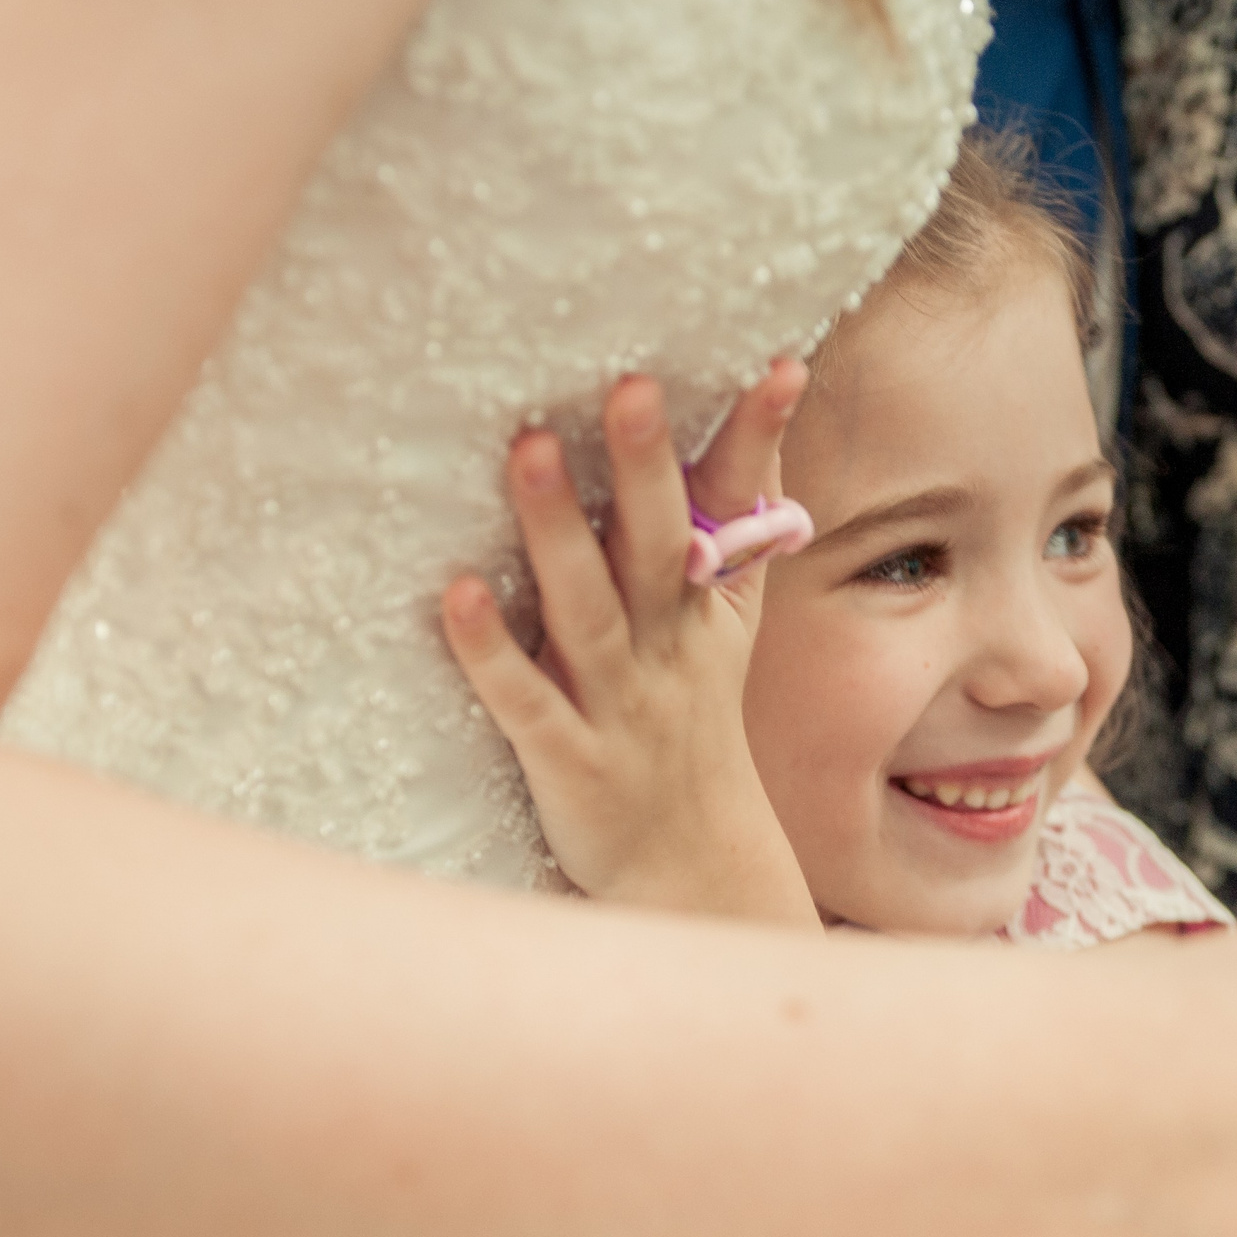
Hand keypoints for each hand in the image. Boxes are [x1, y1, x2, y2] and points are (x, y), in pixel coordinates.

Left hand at [442, 365, 817, 923]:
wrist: (691, 871)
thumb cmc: (692, 731)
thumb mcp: (726, 636)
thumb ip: (732, 541)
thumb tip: (756, 438)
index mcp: (707, 614)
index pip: (738, 512)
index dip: (756, 440)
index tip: (781, 365)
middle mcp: (668, 649)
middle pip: (656, 545)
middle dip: (646, 465)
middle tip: (630, 383)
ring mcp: (617, 704)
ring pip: (587, 608)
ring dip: (557, 529)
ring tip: (530, 447)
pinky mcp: (566, 758)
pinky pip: (524, 698)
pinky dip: (491, 650)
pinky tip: (454, 594)